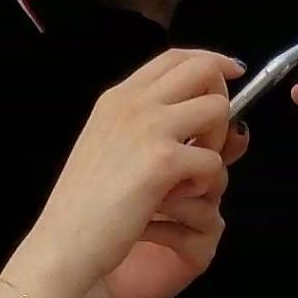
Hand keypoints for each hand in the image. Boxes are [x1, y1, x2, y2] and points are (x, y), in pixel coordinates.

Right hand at [31, 46, 236, 297]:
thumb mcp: (112, 148)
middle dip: (223, 100)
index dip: (211, 61)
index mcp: (118, 97)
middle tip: (211, 140)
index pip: (176, 57)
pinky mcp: (162, 161)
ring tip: (193, 174)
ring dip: (218, 144)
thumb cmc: (87, 205)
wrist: (65, 240)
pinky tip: (181, 197)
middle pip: (204, 69)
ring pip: (218, 110)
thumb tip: (203, 119)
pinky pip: (214, 161)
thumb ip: (153, 127)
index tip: (232, 74)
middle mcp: (134, 102)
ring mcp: (148, 127)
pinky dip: (207, 182)